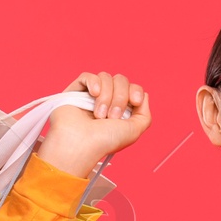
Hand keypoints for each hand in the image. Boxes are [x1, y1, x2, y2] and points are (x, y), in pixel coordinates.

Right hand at [34, 71, 152, 177]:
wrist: (81, 144)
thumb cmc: (105, 141)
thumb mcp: (134, 131)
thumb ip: (144, 115)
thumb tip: (144, 96)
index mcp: (121, 110)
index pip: (133, 88)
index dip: (136, 91)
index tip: (135, 101)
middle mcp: (107, 101)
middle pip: (121, 80)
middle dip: (120, 97)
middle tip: (112, 117)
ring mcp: (91, 95)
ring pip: (106, 77)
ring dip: (106, 96)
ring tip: (99, 115)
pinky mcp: (76, 91)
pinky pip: (88, 76)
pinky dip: (94, 82)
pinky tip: (94, 94)